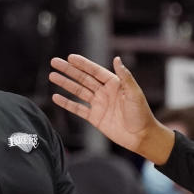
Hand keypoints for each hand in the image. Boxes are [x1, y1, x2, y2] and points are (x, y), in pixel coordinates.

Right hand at [50, 55, 174, 162]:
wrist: (141, 136)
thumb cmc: (141, 114)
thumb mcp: (134, 93)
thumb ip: (124, 77)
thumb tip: (117, 59)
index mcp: (114, 83)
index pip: (95, 71)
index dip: (82, 64)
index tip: (70, 57)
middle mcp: (105, 92)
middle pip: (83, 78)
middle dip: (69, 70)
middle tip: (54, 62)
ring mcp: (99, 104)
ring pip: (78, 91)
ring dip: (65, 84)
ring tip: (52, 76)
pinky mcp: (95, 118)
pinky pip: (78, 109)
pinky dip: (67, 103)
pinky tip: (56, 97)